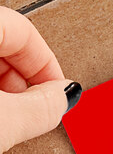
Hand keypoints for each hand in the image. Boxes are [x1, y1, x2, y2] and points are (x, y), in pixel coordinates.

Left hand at [0, 7, 80, 153]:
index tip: (59, 93)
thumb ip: (41, 107)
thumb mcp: (0, 123)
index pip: (24, 31)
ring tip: (6, 119)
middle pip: (3, 43)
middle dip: (24, 80)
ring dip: (2, 90)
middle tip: (33, 109)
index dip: (49, 66)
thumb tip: (65, 97)